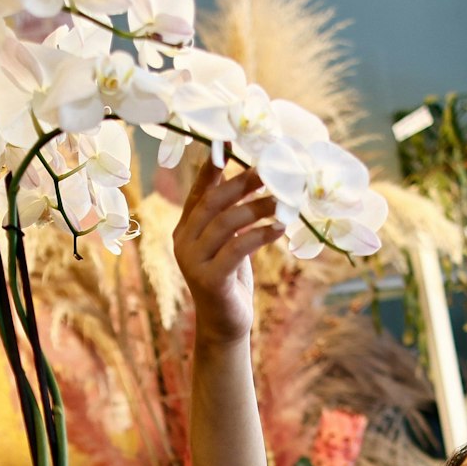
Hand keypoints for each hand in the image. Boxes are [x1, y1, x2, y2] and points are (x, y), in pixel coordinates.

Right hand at [172, 161, 282, 347]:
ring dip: (257, 208)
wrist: (225, 325)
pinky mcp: (210, 280)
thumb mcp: (229, 242)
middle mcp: (183, 243)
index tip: (228, 141)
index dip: (211, 166)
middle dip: (241, 183)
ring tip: (283, 200)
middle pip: (212, 203)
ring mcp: (193, 262)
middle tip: (269, 169)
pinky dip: (261, 235)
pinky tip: (280, 226)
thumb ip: (231, 215)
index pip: (198, 192)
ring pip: (226, 224)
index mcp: (185, 230)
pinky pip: (237, 249)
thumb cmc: (231, 280)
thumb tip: (250, 177)